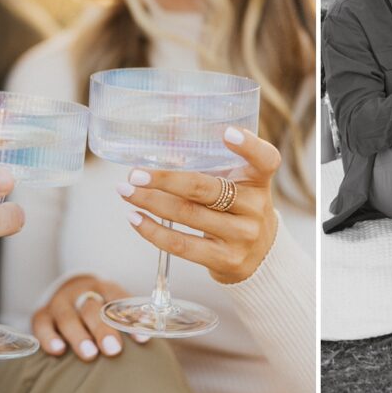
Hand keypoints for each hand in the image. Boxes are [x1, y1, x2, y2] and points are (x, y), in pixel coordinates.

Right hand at [31, 274, 145, 360]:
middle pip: (92, 308)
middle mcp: (81, 292)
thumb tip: (150, 337)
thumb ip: (127, 319)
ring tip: (89, 353)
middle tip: (114, 349)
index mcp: (104, 287)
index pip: (119, 300)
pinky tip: (58, 350)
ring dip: (79, 335)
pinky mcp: (42, 314)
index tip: (142, 339)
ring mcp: (60, 302)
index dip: (130, 319)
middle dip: (103, 329)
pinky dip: (49, 337)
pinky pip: (42, 324)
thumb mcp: (112, 305)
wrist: (70, 292)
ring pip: (67, 316)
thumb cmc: (98, 306)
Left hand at [119, 127, 279, 284]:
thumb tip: (160, 148)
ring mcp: (242, 236)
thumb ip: (214, 166)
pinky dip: (154, 231)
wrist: (260, 257)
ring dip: (151, 202)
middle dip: (165, 180)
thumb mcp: (239, 185)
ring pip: (188, 215)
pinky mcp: (226, 260)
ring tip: (126, 191)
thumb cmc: (238, 208)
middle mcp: (255, 207)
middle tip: (136, 173)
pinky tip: (135, 218)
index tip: (227, 132)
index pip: (265, 159)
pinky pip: (182, 245)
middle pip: (206, 189)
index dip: (248, 146)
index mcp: (259, 180)